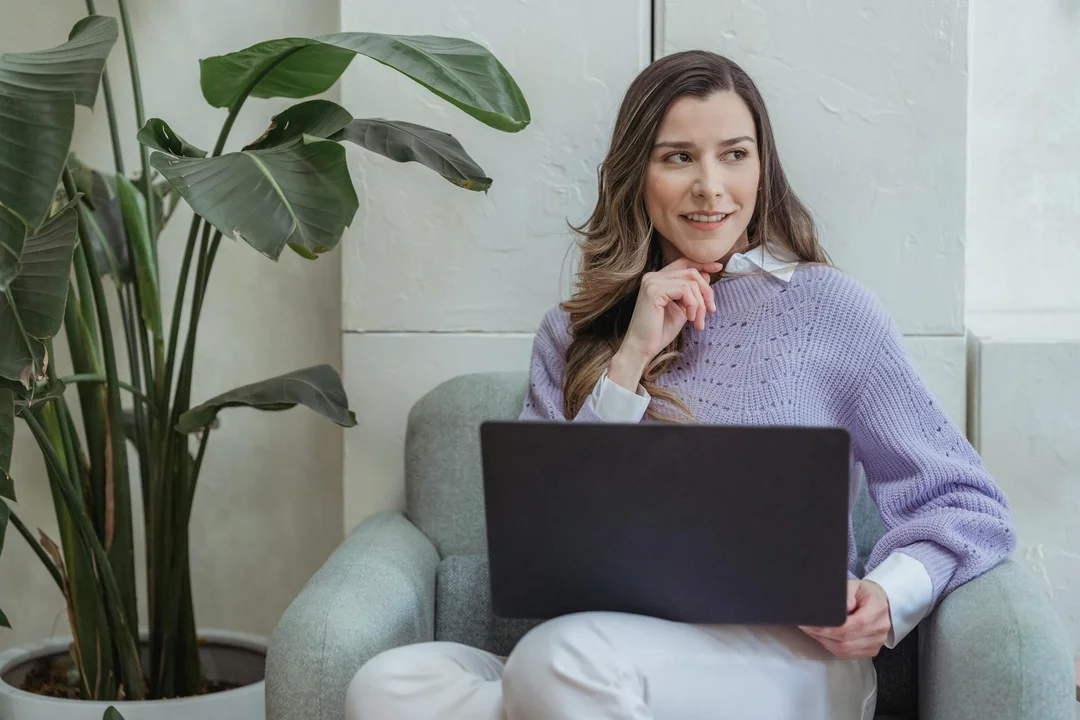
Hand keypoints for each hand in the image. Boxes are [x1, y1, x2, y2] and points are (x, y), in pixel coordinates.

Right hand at [609, 258, 723, 388]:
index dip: (702, 264)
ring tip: (698, 321)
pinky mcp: (654, 291)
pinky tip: (689, 319)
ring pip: (691, 282)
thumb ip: (691, 293)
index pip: (683, 263)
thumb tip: (706, 275)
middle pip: (691, 272)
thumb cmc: (659, 332)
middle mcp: (653, 277)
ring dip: (700, 304)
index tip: (718, 268)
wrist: (642, 348)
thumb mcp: (681, 309)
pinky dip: (693, 305)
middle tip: (711, 310)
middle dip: (706, 291)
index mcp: (658, 279)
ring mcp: (652, 282)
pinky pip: (685, 290)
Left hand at [798, 580, 891, 657]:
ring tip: (812, 631)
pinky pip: (848, 654)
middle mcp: (879, 628)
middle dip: (821, 634)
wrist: (881, 602)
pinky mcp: (871, 650)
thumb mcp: (855, 586)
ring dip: (824, 641)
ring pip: (845, 650)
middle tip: (805, 626)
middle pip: (847, 640)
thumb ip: (844, 595)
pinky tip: (823, 638)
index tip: (811, 623)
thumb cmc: (866, 593)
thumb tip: (835, 609)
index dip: (830, 627)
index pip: (854, 624)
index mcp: (877, 609)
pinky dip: (832, 647)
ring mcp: (877, 642)